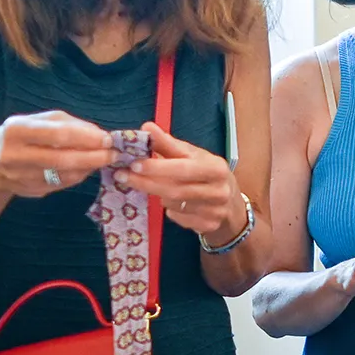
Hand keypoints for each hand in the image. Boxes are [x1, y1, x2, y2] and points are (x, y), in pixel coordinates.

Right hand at [0, 110, 114, 196]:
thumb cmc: (20, 136)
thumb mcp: (37, 121)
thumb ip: (67, 124)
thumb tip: (98, 133)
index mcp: (16, 130)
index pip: (57, 135)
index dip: (85, 138)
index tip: (107, 139)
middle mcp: (15, 155)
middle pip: (62, 159)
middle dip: (93, 157)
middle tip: (113, 154)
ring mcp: (21, 177)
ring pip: (64, 175)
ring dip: (89, 167)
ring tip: (105, 159)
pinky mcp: (30, 191)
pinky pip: (62, 184)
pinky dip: (79, 176)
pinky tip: (88, 168)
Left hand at [123, 124, 243, 238]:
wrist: (231, 204)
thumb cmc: (206, 174)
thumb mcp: (192, 156)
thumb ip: (168, 143)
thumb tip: (146, 128)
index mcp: (216, 168)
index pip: (183, 168)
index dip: (157, 167)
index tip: (133, 164)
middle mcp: (219, 190)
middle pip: (175, 189)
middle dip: (146, 182)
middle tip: (122, 176)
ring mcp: (214, 211)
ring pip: (173, 204)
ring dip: (157, 195)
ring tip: (151, 185)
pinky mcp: (208, 226)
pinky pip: (177, 218)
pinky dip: (168, 210)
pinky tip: (170, 203)